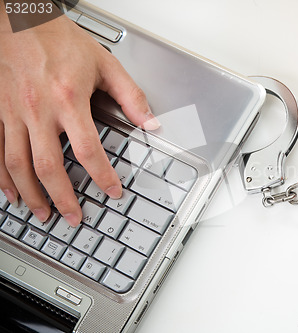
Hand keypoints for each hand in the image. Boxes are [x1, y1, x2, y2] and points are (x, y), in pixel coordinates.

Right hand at [0, 11, 159, 225]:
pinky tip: (11, 193)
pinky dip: (4, 177)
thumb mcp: (105, 64)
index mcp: (69, 100)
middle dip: (63, 197)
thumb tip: (151, 124)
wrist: (19, 20)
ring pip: (19, 165)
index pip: (89, 150)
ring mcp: (15, 114)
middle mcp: (39, 111)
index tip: (112, 192)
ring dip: (32, 195)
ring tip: (44, 214)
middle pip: (49, 167)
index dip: (102, 176)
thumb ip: (131, 97)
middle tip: (74, 217)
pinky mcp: (0, 113)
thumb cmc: (60, 40)